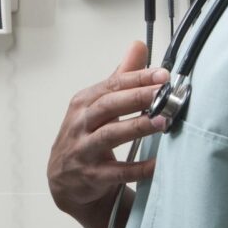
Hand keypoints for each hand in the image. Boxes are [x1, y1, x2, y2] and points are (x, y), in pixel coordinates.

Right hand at [47, 41, 167, 223]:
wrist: (64, 180)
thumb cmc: (84, 136)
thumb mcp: (96, 105)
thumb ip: (119, 78)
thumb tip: (138, 46)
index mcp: (83, 103)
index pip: (111, 85)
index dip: (137, 78)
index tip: (162, 75)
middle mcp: (80, 124)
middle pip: (108, 106)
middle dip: (137, 97)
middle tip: (163, 92)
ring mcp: (84, 150)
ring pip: (110, 135)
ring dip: (137, 127)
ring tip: (162, 120)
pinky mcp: (92, 176)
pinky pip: (118, 172)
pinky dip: (140, 168)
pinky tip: (159, 163)